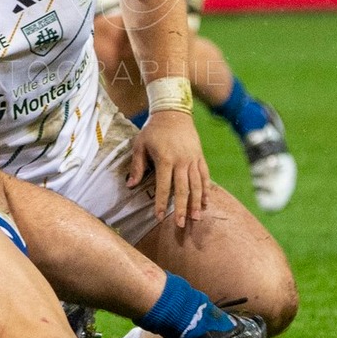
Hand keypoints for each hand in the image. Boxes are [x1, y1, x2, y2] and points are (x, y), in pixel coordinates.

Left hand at [125, 108, 209, 227]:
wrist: (173, 113)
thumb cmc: (153, 129)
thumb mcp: (140, 144)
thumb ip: (137, 166)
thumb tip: (130, 185)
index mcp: (165, 159)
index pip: (164, 186)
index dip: (162, 203)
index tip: (160, 217)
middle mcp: (181, 161)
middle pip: (183, 189)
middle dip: (182, 208)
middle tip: (182, 224)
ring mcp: (193, 159)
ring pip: (197, 184)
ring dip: (197, 202)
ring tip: (197, 218)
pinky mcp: (199, 157)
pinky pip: (205, 175)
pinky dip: (206, 189)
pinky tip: (206, 202)